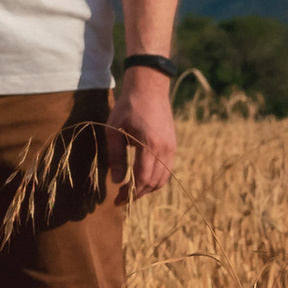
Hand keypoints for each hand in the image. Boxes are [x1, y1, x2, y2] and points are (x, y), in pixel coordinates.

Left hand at [107, 71, 176, 201]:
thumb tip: (116, 181)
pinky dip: (155, 178)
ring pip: (163, 178)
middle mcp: (165, 149)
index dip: (130, 193)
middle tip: (122, 198)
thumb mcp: (114, 130)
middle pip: (154, 182)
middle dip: (138, 194)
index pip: (142, 178)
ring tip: (131, 190)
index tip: (118, 200)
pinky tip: (142, 178)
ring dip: (148, 188)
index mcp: (149, 144)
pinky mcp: (173, 145)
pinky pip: (167, 169)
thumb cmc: (128, 106)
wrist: (150, 87)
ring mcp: (172, 147)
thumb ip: (115, 156)